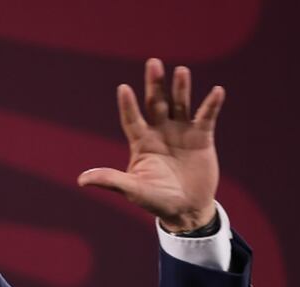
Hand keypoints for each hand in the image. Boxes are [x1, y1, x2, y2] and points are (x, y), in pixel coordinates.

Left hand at [77, 58, 224, 232]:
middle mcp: (160, 132)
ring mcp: (181, 132)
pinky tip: (217, 91)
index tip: (123, 89)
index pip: (131, 119)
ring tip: (181, 71)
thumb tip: (81, 180)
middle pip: (155, 103)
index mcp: (141, 143)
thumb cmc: (156, 200)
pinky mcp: (202, 137)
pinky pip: (206, 117)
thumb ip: (110, 181)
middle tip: (152, 63)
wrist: (186, 210)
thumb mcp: (133, 190)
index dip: (128, 105)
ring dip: (181, 88)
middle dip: (154, 85)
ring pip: (180, 104)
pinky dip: (211, 105)